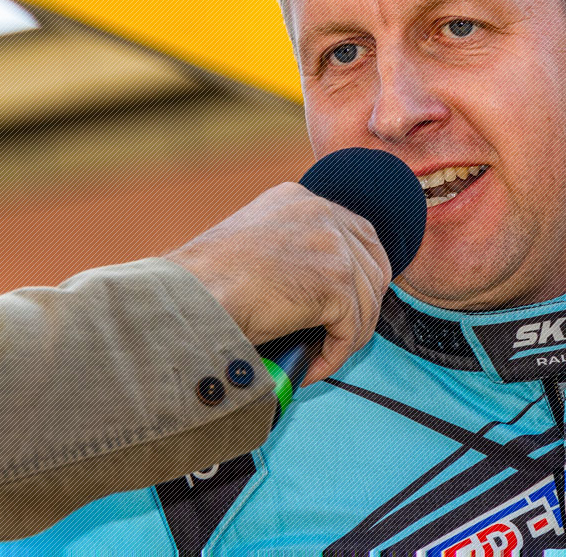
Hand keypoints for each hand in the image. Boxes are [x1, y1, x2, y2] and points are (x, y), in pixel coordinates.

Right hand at [165, 182, 391, 385]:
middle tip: (339, 338)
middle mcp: (320, 212)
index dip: (362, 273)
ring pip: (366, 302)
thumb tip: (316, 290)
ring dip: (345, 337)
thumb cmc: (205, 283)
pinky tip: (311, 367)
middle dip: (363, 307)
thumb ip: (288, 252)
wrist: (193, 296)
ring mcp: (332, 244)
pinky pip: (352, 330)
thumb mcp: (252, 245)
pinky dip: (334, 355)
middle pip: (373, 265)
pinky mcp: (336, 280)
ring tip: (317, 357)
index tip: (353, 305)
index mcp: (298, 198)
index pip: (357, 233)